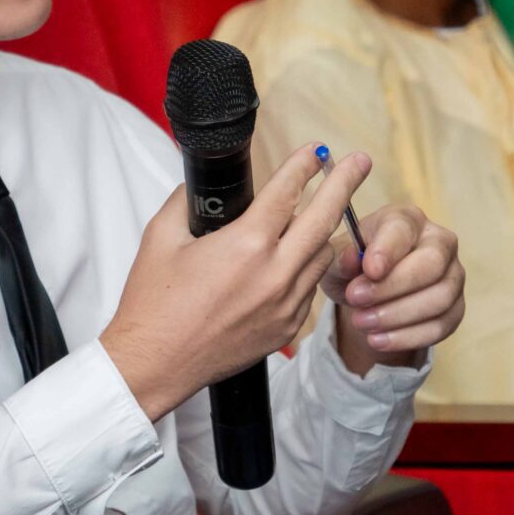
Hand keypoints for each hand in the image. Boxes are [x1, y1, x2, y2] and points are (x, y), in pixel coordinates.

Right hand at [101, 146, 368, 421]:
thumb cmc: (154, 304)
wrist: (155, 363)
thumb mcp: (160, 238)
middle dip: (344, 184)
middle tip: (360, 162)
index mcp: (245, 245)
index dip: (305, 165)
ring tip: (312, 217)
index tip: (317, 151)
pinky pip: (310, 288)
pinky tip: (289, 262)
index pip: (287, 193)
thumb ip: (185, 202)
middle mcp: (274, 274)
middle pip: (324, 218)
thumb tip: (200, 187)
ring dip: (320, 231)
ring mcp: (285, 305)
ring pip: (322, 255)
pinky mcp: (286, 328)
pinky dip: (305, 268)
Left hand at [324, 205, 464, 374]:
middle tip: (356, 300)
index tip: (369, 270)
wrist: (366, 294)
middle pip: (432, 263)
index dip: (387, 250)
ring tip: (361, 322)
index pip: (403, 229)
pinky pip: (441, 325)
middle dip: (393, 286)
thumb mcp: (335, 258)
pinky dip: (407, 337)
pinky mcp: (455, 308)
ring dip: (397, 315)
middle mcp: (438, 241)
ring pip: (440, 297)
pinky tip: (377, 340)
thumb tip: (351, 259)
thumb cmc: (352, 266)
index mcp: (406, 219)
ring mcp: (453, 275)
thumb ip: (341, 257)